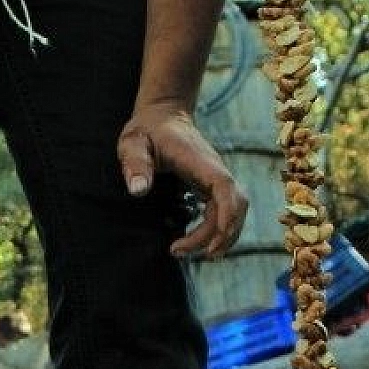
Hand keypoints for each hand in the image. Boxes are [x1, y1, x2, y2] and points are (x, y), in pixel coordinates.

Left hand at [117, 101, 249, 259]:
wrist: (163, 115)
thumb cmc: (147, 130)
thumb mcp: (133, 143)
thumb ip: (135, 164)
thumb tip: (139, 190)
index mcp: (199, 160)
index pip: (224, 187)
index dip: (226, 215)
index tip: (210, 242)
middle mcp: (214, 169)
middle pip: (235, 205)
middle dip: (220, 235)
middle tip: (185, 252)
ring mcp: (216, 178)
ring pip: (234, 210)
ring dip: (221, 235)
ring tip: (188, 252)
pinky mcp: (212, 185)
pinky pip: (225, 210)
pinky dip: (217, 229)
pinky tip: (196, 242)